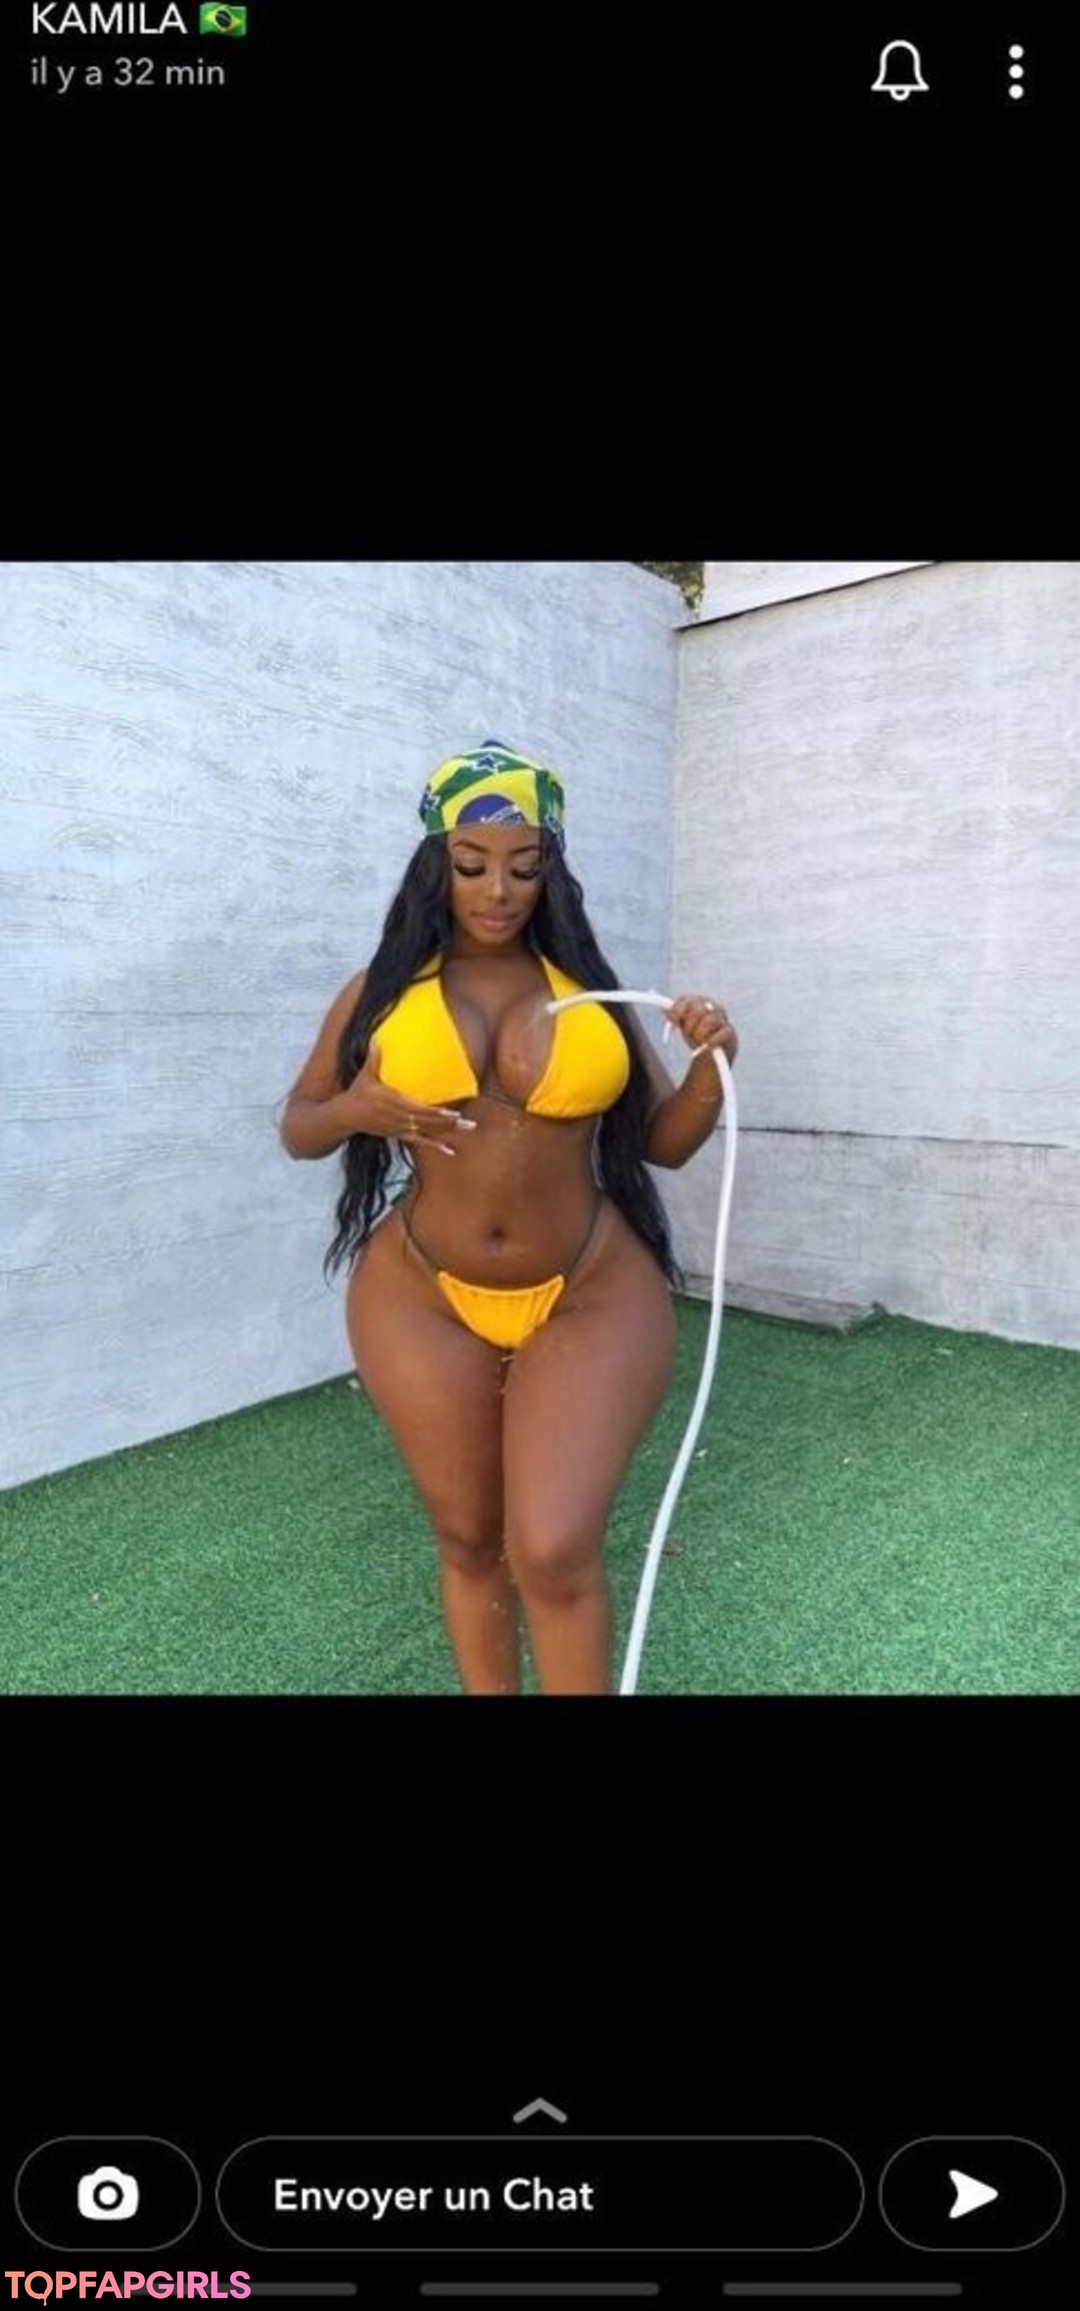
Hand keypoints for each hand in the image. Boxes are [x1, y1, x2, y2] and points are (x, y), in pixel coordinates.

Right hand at [342, 1041, 476, 1156]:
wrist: (346, 1116)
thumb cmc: (358, 1093)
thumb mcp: (365, 1075)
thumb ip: (374, 1058)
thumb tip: (376, 1040)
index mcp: (392, 1102)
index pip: (418, 1109)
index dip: (436, 1113)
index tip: (452, 1112)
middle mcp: (398, 1117)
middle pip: (428, 1122)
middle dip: (449, 1122)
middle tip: (469, 1122)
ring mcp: (399, 1128)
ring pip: (427, 1132)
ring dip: (448, 1132)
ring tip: (467, 1129)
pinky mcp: (398, 1135)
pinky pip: (419, 1142)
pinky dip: (435, 1146)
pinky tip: (450, 1150)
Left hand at [662, 995, 738, 1065]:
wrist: (713, 1054)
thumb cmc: (697, 1036)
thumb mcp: (684, 1026)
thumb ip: (674, 1017)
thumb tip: (663, 1008)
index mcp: (698, 1002)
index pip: (685, 1000)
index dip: (677, 1010)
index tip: (674, 1022)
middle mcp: (711, 1006)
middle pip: (697, 1009)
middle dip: (689, 1024)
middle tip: (687, 1034)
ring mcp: (722, 1018)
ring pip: (710, 1020)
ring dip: (700, 1033)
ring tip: (697, 1042)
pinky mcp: (729, 1031)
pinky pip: (721, 1033)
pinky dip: (712, 1041)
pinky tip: (707, 1046)